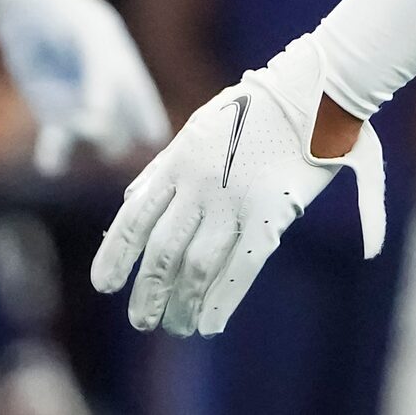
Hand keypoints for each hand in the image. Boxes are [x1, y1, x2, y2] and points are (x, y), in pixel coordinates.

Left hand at [0, 0, 169, 173]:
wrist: (23, 5)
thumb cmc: (63, 12)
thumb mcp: (90, 34)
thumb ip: (99, 74)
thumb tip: (101, 116)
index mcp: (125, 68)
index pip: (144, 104)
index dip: (150, 122)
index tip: (153, 139)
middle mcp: (106, 92)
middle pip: (121, 129)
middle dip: (110, 133)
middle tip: (91, 121)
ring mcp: (80, 105)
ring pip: (91, 139)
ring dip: (84, 140)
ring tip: (66, 130)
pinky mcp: (52, 113)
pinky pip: (58, 143)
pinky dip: (55, 155)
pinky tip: (49, 162)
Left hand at [92, 35, 383, 336]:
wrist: (311, 88)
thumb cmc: (257, 106)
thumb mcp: (198, 126)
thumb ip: (164, 166)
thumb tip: (133, 197)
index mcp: (178, 160)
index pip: (134, 217)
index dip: (116, 255)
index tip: (103, 285)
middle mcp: (199, 183)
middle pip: (162, 251)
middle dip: (148, 292)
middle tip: (141, 321)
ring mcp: (234, 200)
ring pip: (197, 267)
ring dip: (184, 303)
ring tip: (179, 327)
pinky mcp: (272, 212)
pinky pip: (241, 267)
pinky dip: (224, 301)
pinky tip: (211, 325)